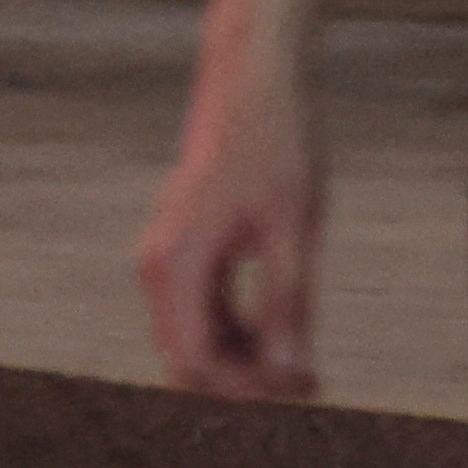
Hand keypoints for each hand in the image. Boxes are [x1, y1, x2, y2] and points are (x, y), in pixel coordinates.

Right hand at [138, 88, 326, 400]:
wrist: (254, 80)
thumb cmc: (276, 144)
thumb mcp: (292, 229)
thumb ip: (287, 305)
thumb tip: (291, 374)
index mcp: (176, 262)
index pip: (195, 360)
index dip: (247, 388)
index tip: (302, 387)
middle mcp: (159, 265)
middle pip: (188, 358)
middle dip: (244, 381)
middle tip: (308, 382)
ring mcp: (168, 257)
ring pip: (195, 337)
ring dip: (245, 359)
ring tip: (308, 364)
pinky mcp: (185, 248)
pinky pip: (203, 310)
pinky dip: (240, 330)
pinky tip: (288, 331)